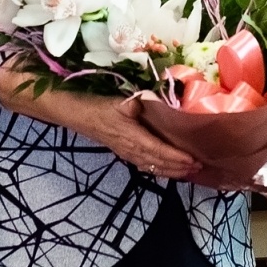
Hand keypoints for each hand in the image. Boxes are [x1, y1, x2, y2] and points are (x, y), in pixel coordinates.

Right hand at [0, 66, 198, 180]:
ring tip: (189, 170)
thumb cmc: (91, 97)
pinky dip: (156, 165)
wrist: (65, 106)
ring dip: (169, 169)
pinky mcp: (116, 146)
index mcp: (128, 132)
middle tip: (201, 167)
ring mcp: (120, 147)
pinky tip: (164, 165)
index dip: (177, 157)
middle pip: (156, 161)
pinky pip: (140, 160)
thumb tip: (166, 102)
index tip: (195, 159)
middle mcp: (126, 144)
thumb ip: (142, 101)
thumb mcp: (120, 96)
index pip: (158, 149)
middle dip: (179, 167)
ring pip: (149, 163)